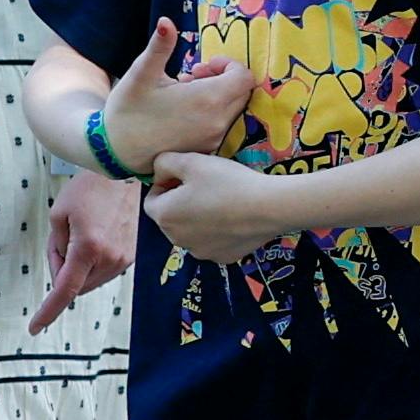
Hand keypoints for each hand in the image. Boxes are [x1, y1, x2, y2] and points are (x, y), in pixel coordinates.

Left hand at [32, 173, 138, 330]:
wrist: (122, 174)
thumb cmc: (88, 189)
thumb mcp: (58, 216)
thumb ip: (55, 250)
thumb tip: (60, 275)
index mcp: (88, 248)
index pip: (64, 290)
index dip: (48, 311)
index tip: (35, 327)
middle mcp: (110, 259)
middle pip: (77, 286)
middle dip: (63, 273)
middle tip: (62, 242)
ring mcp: (124, 259)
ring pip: (91, 281)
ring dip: (79, 269)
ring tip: (81, 234)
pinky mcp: (132, 256)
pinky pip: (104, 272)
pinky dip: (93, 264)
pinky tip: (95, 238)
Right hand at [102, 18, 254, 168]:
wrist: (116, 150)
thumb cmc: (127, 109)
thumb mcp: (141, 74)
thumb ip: (160, 47)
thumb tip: (166, 21)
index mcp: (207, 100)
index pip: (244, 77)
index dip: (228, 65)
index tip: (202, 65)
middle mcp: (217, 122)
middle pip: (242, 93)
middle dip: (223, 79)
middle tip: (192, 76)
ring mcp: (214, 139)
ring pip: (233, 110)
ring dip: (217, 96)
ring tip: (185, 92)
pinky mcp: (207, 150)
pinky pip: (223, 126)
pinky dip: (212, 113)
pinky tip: (185, 111)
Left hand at [139, 151, 288, 258]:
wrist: (269, 208)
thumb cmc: (227, 182)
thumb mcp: (192, 161)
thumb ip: (165, 162)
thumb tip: (159, 170)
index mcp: (164, 216)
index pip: (150, 200)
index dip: (164, 184)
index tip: (184, 175)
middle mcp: (176, 239)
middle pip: (170, 217)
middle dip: (180, 202)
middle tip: (204, 186)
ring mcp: (200, 252)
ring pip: (191, 231)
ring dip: (197, 218)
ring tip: (220, 201)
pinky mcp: (222, 258)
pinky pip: (212, 242)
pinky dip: (217, 232)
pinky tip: (233, 218)